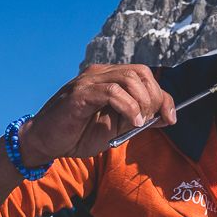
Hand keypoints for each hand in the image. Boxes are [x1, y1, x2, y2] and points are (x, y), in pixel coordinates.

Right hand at [21, 65, 175, 161]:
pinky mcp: (79, 94)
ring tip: (139, 123)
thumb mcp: (116, 128)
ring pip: (128, 78)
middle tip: (150, 121)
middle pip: (140, 73)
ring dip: (142, 102)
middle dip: (154, 98)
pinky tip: (131, 122)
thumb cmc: (77, 135)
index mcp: (109, 78)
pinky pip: (111, 92)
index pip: (144, 76)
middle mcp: (99, 74)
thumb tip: (166, 116)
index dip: (163, 96)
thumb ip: (138, 119)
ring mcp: (88, 81)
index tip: (170, 118)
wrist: (45, 143)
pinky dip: (128, 107)